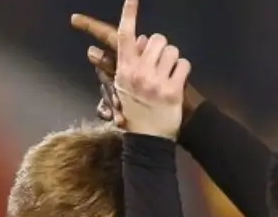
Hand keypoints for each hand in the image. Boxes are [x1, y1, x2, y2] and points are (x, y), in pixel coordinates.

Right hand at [71, 10, 204, 129]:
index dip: (128, 14)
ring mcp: (155, 82)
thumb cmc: (134, 113)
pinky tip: (177, 82)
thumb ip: (112, 68)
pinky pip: (184, 64)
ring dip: (173, 60)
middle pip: (156, 39)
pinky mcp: (172, 90)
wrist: (149, 140)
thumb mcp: (118, 90)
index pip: (123, 35)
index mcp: (123, 70)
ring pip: (172, 50)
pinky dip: (183, 70)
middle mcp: (138, 73)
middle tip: (159, 64)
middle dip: (161, 48)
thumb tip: (93, 51)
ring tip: (167, 76)